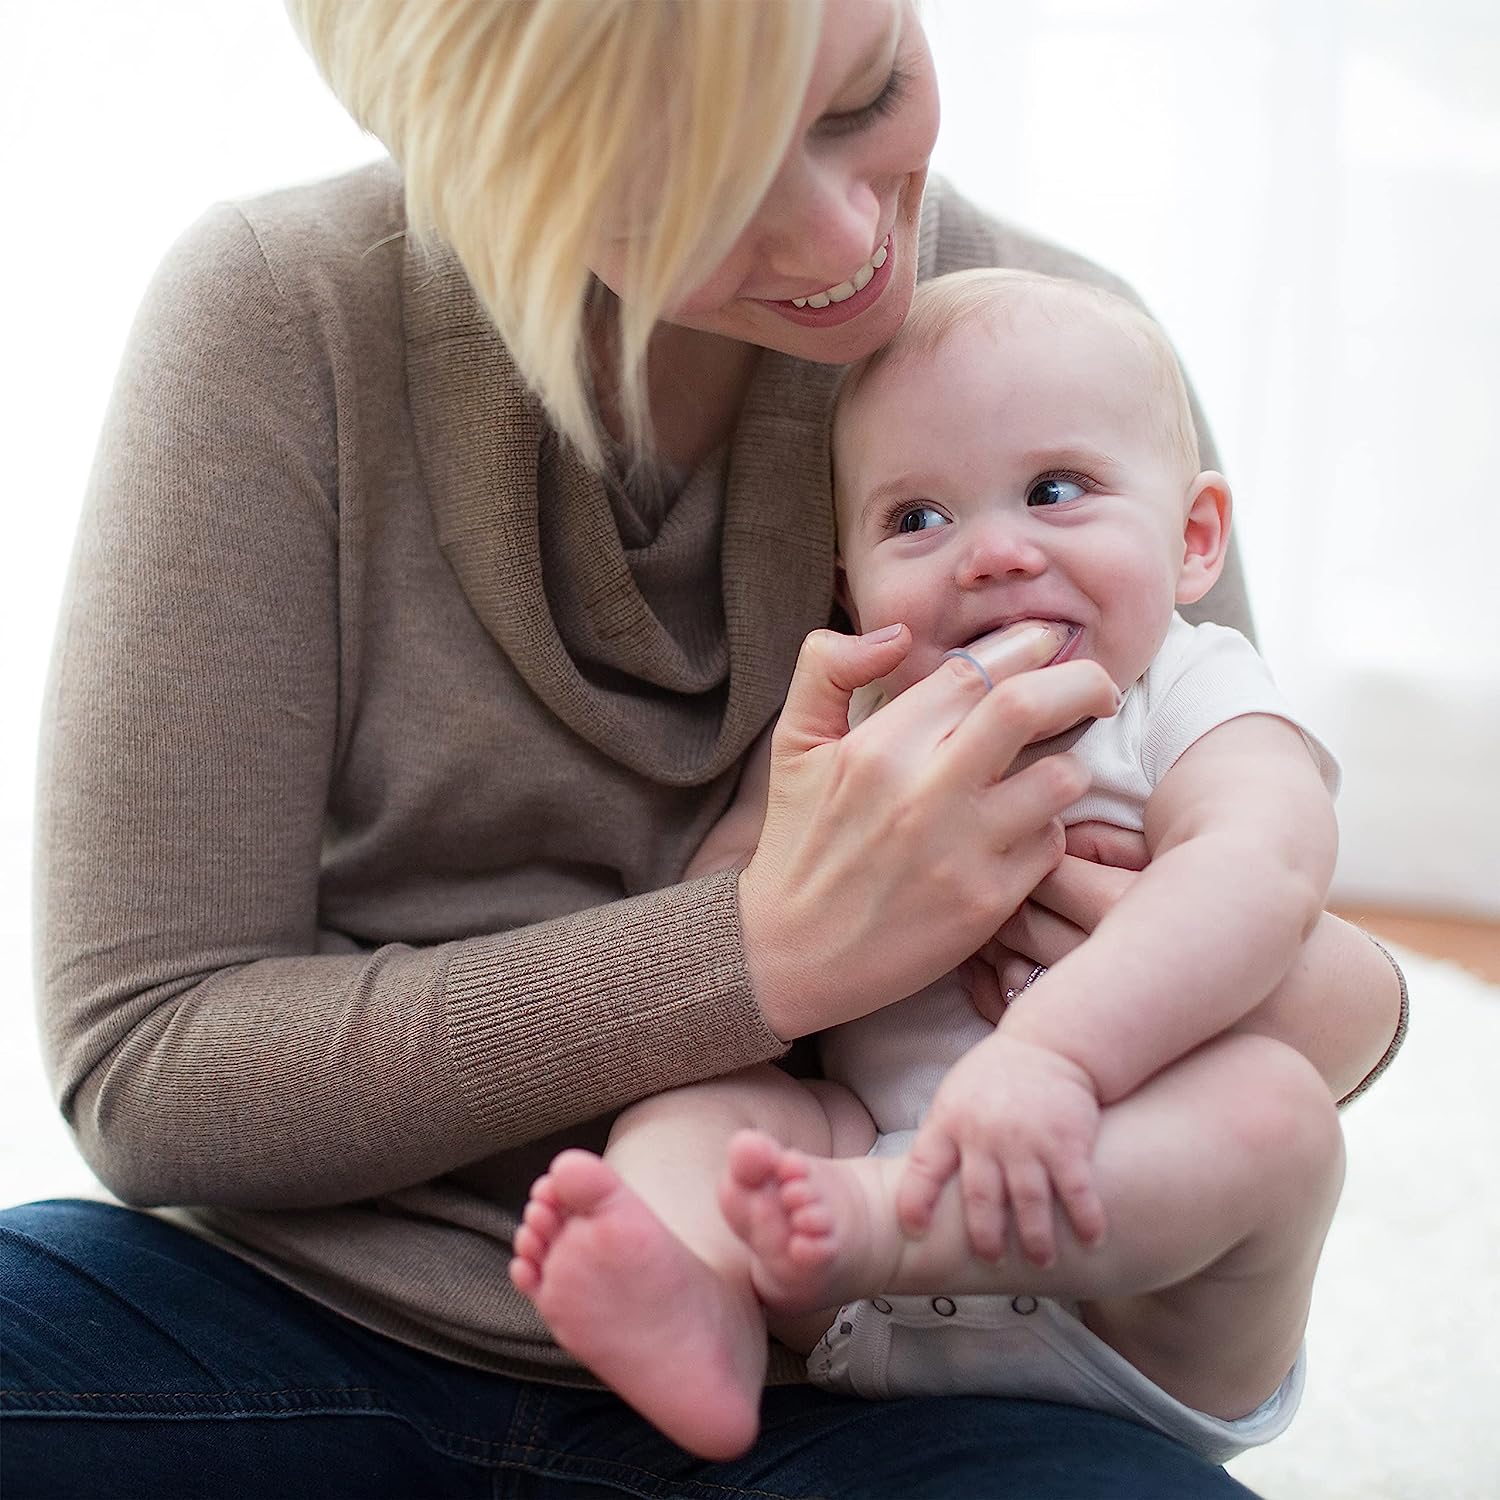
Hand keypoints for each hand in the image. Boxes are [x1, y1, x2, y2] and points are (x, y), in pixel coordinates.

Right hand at [738, 628, 1119, 1039]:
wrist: (790, 954)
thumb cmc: (799, 843)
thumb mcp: (792, 745)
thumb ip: (826, 669)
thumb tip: (898, 634)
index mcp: (878, 747)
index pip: (973, 670)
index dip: (1024, 646)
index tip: (1047, 644)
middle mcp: (923, 793)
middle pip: (1028, 706)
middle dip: (1082, 682)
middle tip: (1099, 688)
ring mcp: (960, 850)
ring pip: (1060, 778)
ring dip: (1069, 765)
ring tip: (1055, 767)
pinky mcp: (986, 903)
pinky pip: (1050, 844)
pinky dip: (1048, 829)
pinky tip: (1024, 829)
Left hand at [895, 1029, 1106, 1266]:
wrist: (1051, 1042)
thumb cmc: (998, 1073)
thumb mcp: (957, 1094)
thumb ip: (944, 1134)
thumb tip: (920, 1181)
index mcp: (951, 1121)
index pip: (924, 1167)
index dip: (915, 1200)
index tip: (913, 1229)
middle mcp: (986, 1135)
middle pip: (980, 1198)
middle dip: (985, 1237)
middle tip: (992, 1260)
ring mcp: (1028, 1141)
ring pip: (1028, 1204)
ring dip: (1036, 1239)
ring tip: (1042, 1259)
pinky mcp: (1067, 1142)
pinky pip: (1076, 1191)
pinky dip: (1085, 1220)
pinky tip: (1092, 1239)